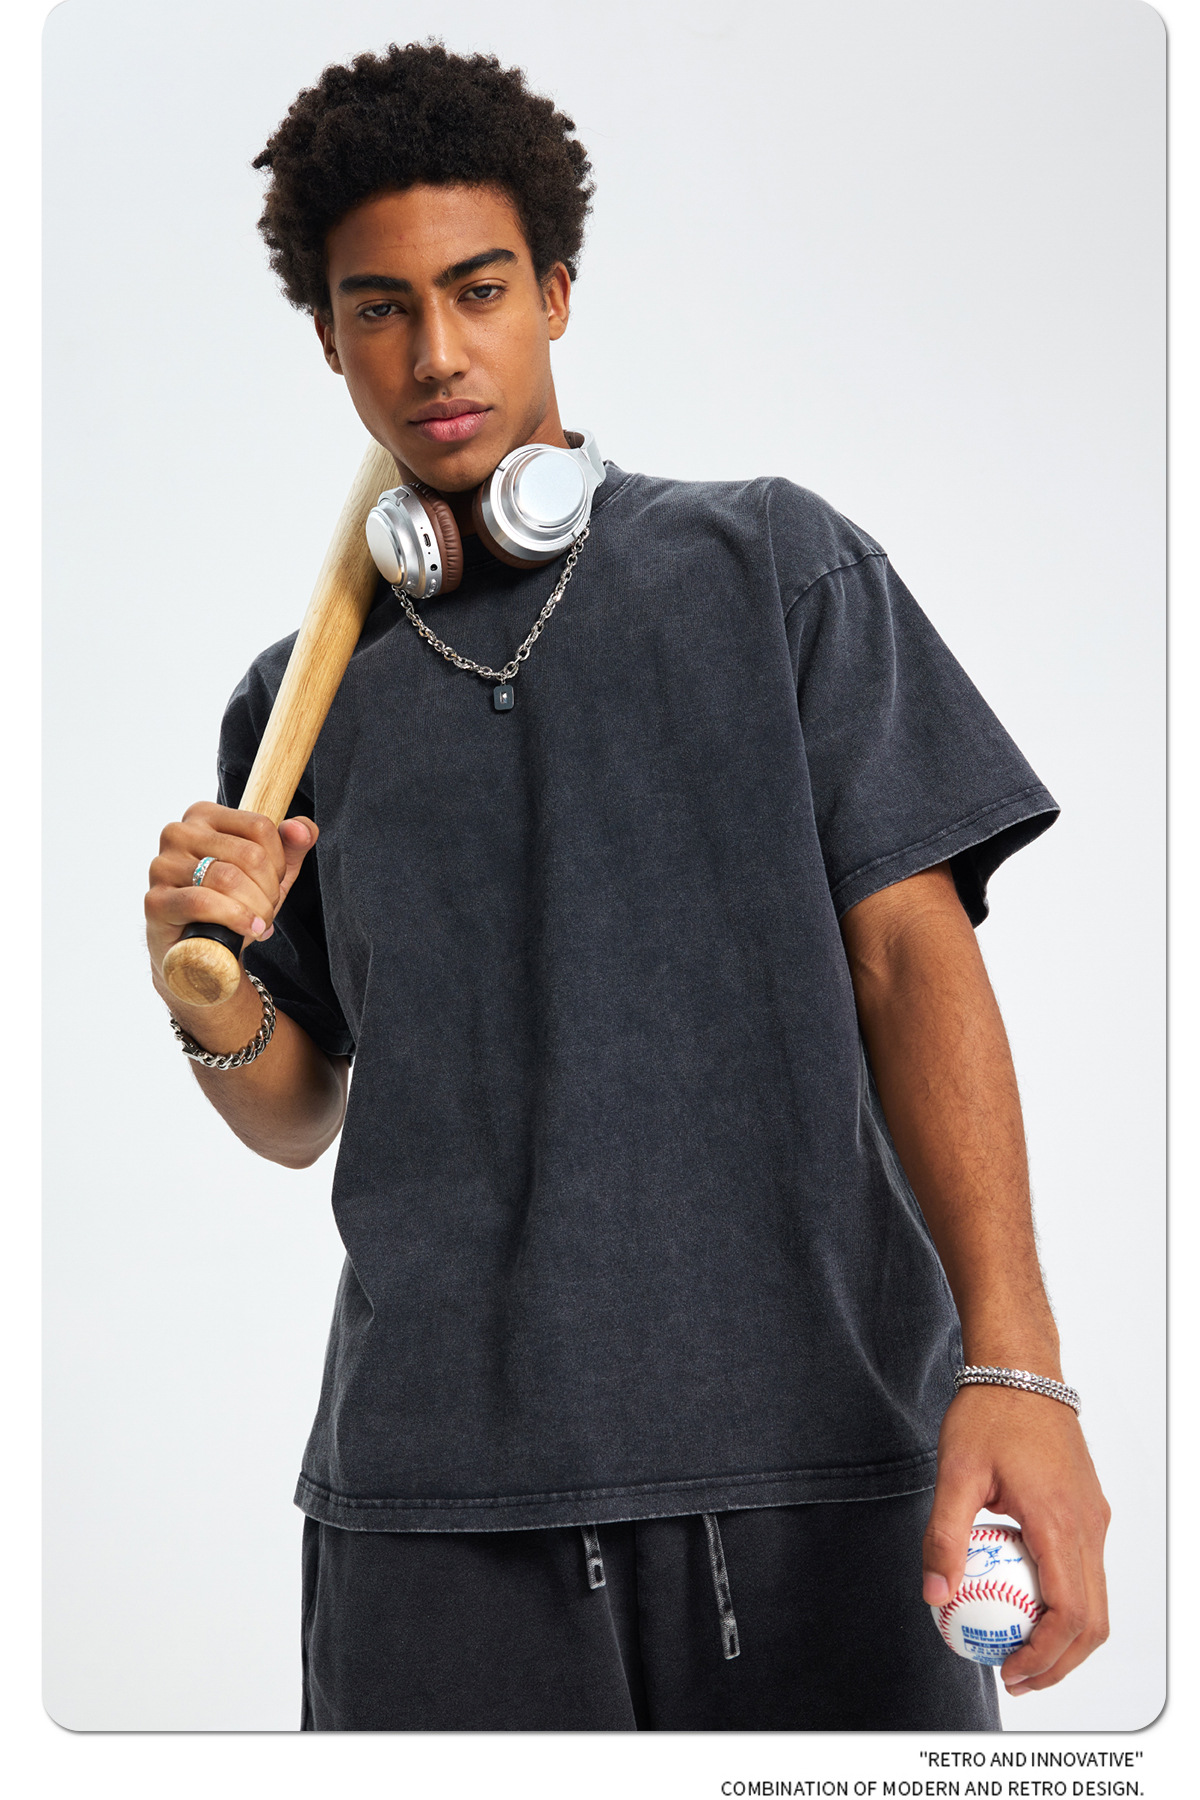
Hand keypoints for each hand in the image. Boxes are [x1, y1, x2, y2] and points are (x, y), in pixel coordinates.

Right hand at [144, 801, 317, 981]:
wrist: (200, 953)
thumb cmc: (234, 904)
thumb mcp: (270, 872)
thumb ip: (293, 844)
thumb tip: (301, 829)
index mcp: (202, 815)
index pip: (260, 826)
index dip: (278, 863)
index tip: (273, 885)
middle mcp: (177, 832)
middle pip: (249, 855)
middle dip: (268, 891)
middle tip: (266, 912)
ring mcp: (162, 865)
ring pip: (229, 878)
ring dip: (256, 909)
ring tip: (258, 925)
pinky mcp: (155, 900)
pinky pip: (204, 902)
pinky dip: (235, 919)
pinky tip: (247, 931)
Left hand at [922, 1385, 1109, 1694]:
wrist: (1022, 1369)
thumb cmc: (987, 1414)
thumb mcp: (954, 1473)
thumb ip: (944, 1536)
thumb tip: (934, 1596)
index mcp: (1058, 1521)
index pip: (1069, 1612)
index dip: (1044, 1655)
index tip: (1009, 1672)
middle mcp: (1088, 1525)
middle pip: (1093, 1619)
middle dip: (1060, 1662)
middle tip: (1015, 1678)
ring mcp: (1094, 1518)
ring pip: (1096, 1598)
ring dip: (1066, 1636)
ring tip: (1021, 1652)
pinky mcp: (1090, 1509)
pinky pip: (1087, 1570)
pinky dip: (1067, 1602)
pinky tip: (1025, 1601)